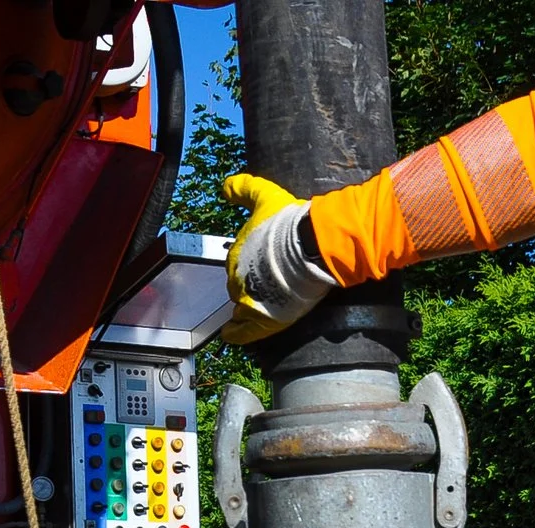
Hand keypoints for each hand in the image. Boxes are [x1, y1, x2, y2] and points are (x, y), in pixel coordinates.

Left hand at [222, 172, 333, 343]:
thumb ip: (245, 189)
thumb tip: (224, 186)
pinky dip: (236, 334)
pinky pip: (242, 332)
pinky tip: (233, 335)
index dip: (249, 266)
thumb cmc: (289, 223)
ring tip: (261, 306)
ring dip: (247, 307)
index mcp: (236, 253)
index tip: (260, 265)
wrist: (310, 246)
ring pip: (241, 307)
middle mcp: (236, 277)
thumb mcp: (265, 196)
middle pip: (238, 286)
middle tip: (267, 284)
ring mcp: (247, 300)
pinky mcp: (260, 320)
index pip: (237, 264)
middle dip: (248, 285)